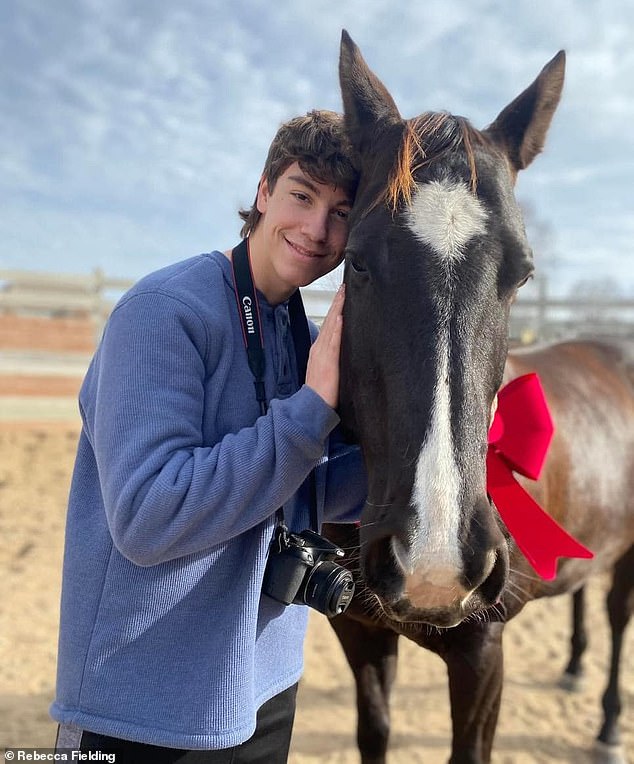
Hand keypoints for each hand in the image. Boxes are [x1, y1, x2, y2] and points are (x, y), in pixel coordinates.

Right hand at [305, 285, 344, 408]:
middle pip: (330, 321)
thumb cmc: (321, 392)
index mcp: (319, 350)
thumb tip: (342, 349)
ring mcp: (323, 353)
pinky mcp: (328, 360)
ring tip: (343, 295)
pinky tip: (341, 317)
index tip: (342, 296)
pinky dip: (337, 328)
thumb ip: (332, 358)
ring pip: (332, 326)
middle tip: (344, 287)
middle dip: (337, 303)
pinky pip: (333, 341)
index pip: (329, 325)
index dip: (335, 309)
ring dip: (338, 310)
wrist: (312, 405)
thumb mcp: (326, 370)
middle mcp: (320, 348)